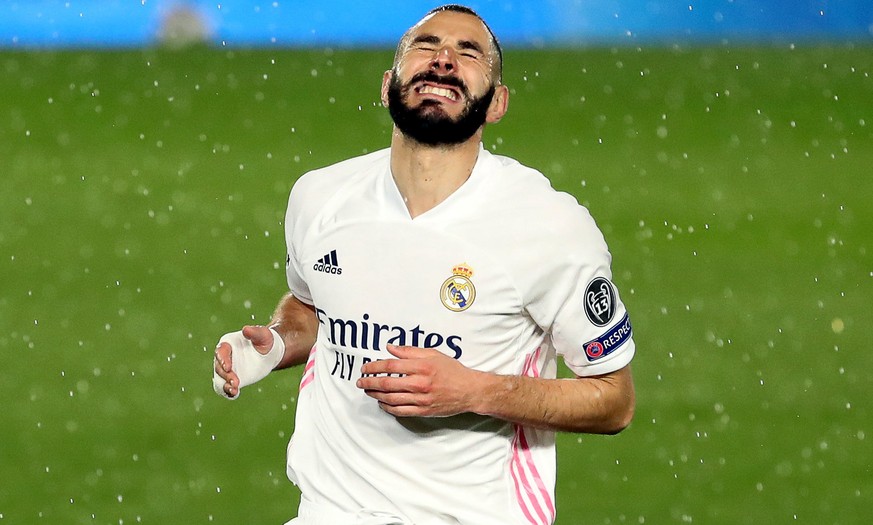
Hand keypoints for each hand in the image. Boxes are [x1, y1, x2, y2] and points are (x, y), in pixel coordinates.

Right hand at [213, 325, 275, 397]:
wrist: (270, 353)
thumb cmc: (265, 340)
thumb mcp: (263, 335)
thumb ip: (255, 332)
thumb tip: (245, 329)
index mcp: (228, 344)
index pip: (220, 352)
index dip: (222, 359)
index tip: (228, 367)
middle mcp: (225, 358)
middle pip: (219, 368)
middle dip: (226, 375)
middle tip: (236, 382)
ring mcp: (228, 370)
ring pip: (220, 379)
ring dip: (224, 385)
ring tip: (233, 390)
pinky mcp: (234, 380)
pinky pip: (226, 388)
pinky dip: (228, 392)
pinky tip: (234, 394)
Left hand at [356, 345, 480, 416]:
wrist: (469, 391)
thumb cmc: (452, 371)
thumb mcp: (433, 354)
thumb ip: (410, 351)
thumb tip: (391, 348)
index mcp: (422, 367)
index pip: (391, 366)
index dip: (375, 366)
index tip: (365, 367)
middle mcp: (420, 383)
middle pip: (387, 383)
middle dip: (369, 382)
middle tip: (360, 381)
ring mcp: (421, 399)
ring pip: (391, 398)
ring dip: (375, 395)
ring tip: (367, 390)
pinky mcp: (423, 411)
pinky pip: (400, 411)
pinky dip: (387, 407)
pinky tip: (381, 402)